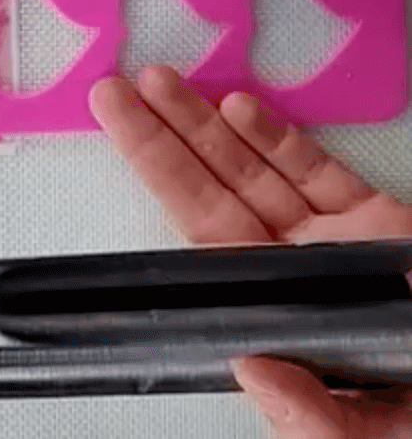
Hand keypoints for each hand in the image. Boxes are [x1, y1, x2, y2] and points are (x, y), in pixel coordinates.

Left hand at [90, 66, 411, 436]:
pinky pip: (316, 172)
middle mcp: (295, 275)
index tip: (122, 161)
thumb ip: (315, 418)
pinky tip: (238, 109)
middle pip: (212, 196)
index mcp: (278, 322)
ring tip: (158, 85)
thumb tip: (250, 371)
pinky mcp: (377, 222)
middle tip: (112, 96)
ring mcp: (332, 243)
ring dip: (206, 128)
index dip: (161, 192)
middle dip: (162, 143)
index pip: (201, 247)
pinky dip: (277, 140)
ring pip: (254, 173)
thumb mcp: (378, 435)